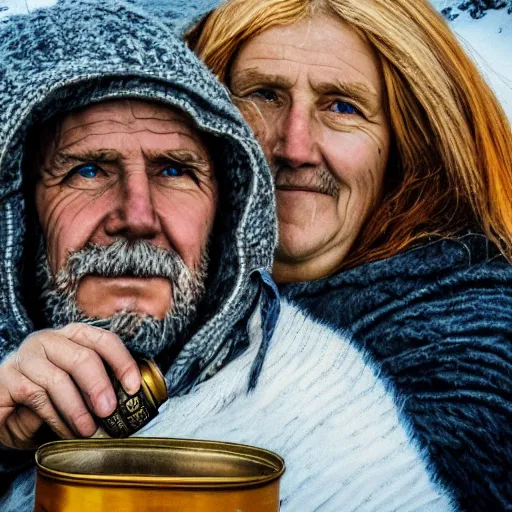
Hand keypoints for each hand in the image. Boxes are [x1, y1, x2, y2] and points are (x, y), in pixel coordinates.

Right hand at [0, 323, 140, 448]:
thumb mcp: (77, 390)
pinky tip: (66, 432)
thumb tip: (129, 400)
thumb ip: (98, 387)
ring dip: (78, 409)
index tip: (133, 387)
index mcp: (72, 337)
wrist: (2, 413)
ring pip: (59, 379)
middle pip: (83, 356)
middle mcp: (49, 340)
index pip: (103, 339)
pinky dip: (56, 418)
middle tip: (109, 411)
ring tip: (88, 430)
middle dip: (100, 386)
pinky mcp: (7, 377)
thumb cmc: (46, 400)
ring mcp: (26, 356)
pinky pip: (37, 397)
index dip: (122, 361)